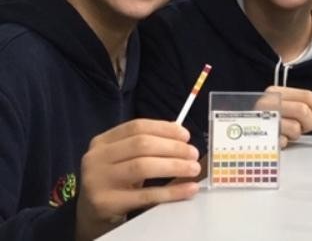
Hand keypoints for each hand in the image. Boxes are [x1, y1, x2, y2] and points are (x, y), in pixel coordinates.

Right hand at [75, 119, 200, 240]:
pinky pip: (146, 195)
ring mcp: (98, 180)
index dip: (164, 129)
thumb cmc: (114, 180)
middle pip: (142, 145)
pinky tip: (188, 189)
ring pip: (143, 166)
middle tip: (193, 153)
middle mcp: (96, 158)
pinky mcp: (106, 203)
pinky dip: (172, 191)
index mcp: (102, 141)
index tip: (186, 135)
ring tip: (193, 168)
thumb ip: (145, 144)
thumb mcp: (122, 158)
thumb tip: (180, 135)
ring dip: (174, 166)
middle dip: (173, 148)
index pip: (137, 126)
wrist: (89, 212)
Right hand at [260, 86, 311, 147]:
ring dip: (296, 134)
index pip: (306, 95)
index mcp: (275, 92)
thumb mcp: (289, 109)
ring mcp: (264, 120)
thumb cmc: (268, 120)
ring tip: (287, 132)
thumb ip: (309, 109)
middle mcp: (268, 103)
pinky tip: (278, 138)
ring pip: (296, 128)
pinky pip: (285, 141)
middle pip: (303, 110)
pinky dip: (285, 142)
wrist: (241, 133)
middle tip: (304, 127)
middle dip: (310, 122)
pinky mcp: (262, 137)